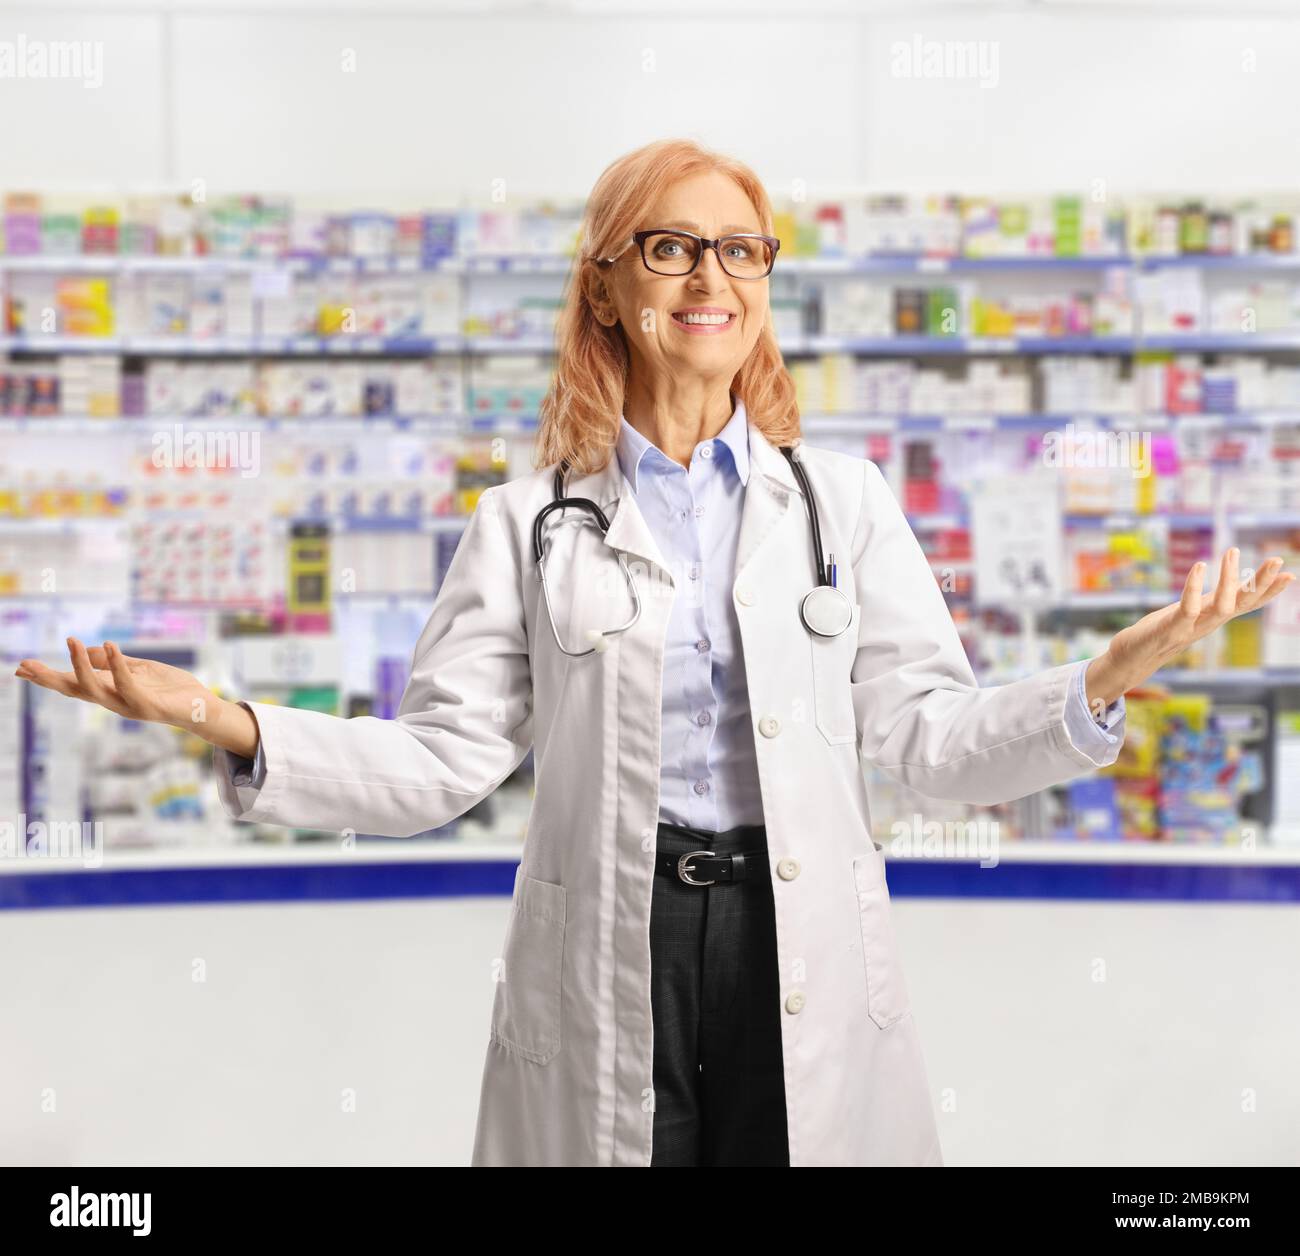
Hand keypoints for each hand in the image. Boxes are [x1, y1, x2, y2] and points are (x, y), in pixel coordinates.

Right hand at [13, 638, 259, 756]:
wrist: (203, 707)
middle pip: (73, 691)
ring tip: (70, 641)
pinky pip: (127, 684)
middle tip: (25, 665)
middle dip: (49, 679)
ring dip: (80, 666)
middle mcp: (114, 702)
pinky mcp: (147, 706)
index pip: (72, 685)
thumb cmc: (172, 689)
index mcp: (110, 692)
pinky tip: (108, 645)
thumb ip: (115, 662)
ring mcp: (129, 706)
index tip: (20, 667)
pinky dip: (117, 665)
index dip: (47, 677)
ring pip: (95, 689)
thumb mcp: (141, 669)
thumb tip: (88, 650)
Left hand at [1086, 549, 1295, 711]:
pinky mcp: (1171, 629)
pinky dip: (1194, 587)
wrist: (1131, 657)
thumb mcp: (1193, 612)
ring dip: (1230, 580)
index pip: (1249, 604)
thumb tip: (1230, 586)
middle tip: (1277, 559)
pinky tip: (1200, 566)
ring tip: (1232, 550)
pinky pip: (1188, 607)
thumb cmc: (1162, 631)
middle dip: (1262, 583)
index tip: (1290, 574)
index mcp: (1214, 617)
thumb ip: (1211, 600)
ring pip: (1222, 606)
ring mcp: (1192, 627)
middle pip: (1243, 603)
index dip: (1269, 591)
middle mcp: (1209, 623)